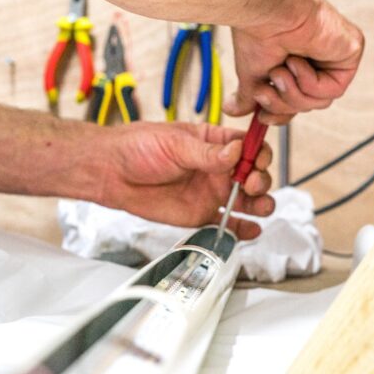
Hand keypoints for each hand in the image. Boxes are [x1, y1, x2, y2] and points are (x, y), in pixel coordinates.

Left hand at [98, 122, 273, 239]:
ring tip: (260, 207)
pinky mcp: (199, 214)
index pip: (248, 146)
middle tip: (251, 184)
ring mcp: (210, 192)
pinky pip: (226, 223)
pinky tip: (252, 230)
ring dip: (260, 203)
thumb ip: (206, 153)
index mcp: (213, 143)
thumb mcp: (174, 144)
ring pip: (246, 200)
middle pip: (253, 175)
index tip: (256, 161)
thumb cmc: (139, 148)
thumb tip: (236, 152)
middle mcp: (217, 168)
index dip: (258, 154)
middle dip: (260, 180)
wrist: (112, 173)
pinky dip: (242, 228)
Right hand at [224, 0, 363, 124]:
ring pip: (320, 101)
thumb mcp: (251, 74)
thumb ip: (249, 95)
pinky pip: (333, 90)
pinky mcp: (349, 53)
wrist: (267, 14)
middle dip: (283, 103)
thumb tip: (235, 110)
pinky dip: (310, 82)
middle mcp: (317, 59)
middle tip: (264, 91)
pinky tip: (297, 63)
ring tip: (280, 71)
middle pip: (307, 105)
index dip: (280, 113)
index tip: (263, 116)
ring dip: (294, 93)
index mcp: (296, 62)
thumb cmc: (259, 34)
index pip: (296, 100)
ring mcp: (335, 56)